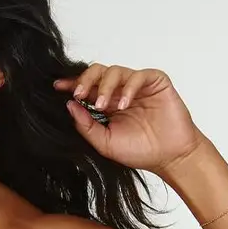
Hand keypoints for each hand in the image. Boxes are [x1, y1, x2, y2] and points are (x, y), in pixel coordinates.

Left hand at [54, 64, 207, 173]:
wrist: (169, 157)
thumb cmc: (140, 151)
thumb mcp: (105, 143)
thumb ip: (86, 126)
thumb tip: (69, 105)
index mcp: (106, 104)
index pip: (87, 87)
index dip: (72, 84)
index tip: (58, 87)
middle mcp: (120, 92)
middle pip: (98, 72)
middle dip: (85, 80)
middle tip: (78, 94)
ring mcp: (137, 86)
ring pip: (115, 71)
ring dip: (105, 86)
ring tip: (103, 105)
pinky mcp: (155, 82)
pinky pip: (138, 75)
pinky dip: (128, 87)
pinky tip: (124, 103)